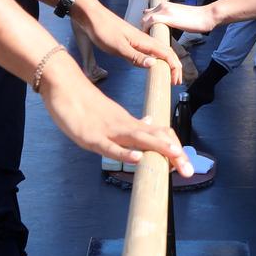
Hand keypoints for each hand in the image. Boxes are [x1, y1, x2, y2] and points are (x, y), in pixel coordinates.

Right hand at [37, 63, 192, 174]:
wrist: (65, 85)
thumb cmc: (86, 103)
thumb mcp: (112, 115)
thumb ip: (130, 124)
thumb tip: (149, 124)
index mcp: (129, 123)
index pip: (158, 135)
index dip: (173, 149)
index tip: (186, 163)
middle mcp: (124, 126)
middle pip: (154, 139)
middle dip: (173, 156)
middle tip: (190, 171)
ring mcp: (109, 131)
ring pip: (137, 140)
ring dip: (158, 148)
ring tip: (176, 156)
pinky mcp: (92, 137)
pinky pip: (110, 147)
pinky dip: (124, 153)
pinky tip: (137, 158)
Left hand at [72, 0, 184, 85]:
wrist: (91, 16)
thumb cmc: (103, 30)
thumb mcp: (118, 47)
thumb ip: (135, 56)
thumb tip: (154, 64)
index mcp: (144, 41)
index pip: (167, 54)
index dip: (174, 68)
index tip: (175, 82)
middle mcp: (144, 39)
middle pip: (166, 52)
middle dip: (174, 67)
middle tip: (175, 82)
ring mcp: (138, 40)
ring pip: (159, 51)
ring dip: (166, 63)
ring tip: (168, 75)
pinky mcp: (131, 41)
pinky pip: (149, 50)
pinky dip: (156, 59)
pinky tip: (152, 64)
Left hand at [142, 0, 216, 35]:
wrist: (205, 16)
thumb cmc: (195, 19)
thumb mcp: (178, 16)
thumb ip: (169, 19)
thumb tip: (162, 26)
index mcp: (165, 5)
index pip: (148, 13)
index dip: (146, 23)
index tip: (149, 33)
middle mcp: (162, 5)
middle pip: (144, 16)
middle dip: (143, 27)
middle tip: (148, 39)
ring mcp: (164, 10)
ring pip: (145, 19)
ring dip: (144, 29)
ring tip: (149, 40)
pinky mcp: (167, 17)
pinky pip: (150, 22)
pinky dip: (147, 30)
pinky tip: (151, 38)